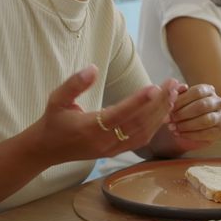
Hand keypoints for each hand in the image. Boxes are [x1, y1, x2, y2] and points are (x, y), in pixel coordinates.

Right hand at [27, 66, 177, 164]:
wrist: (46, 149)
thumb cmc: (53, 121)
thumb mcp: (57, 99)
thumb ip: (74, 84)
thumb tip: (92, 69)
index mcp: (89, 128)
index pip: (118, 115)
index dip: (138, 102)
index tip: (155, 87)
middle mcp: (104, 141)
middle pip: (138, 123)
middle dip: (159, 104)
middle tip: (173, 84)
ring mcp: (112, 149)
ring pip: (143, 133)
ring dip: (161, 113)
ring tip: (174, 93)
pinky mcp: (116, 152)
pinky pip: (141, 140)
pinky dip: (155, 125)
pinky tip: (165, 111)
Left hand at [152, 83, 220, 154]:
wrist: (188, 127)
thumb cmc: (181, 110)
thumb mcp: (177, 100)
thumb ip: (174, 94)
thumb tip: (173, 90)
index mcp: (208, 90)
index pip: (197, 92)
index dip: (181, 100)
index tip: (168, 108)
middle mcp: (217, 101)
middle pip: (202, 106)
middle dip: (183, 114)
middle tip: (169, 119)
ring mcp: (219, 116)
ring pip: (206, 120)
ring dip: (186, 125)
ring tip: (173, 128)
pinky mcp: (218, 131)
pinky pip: (206, 133)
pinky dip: (190, 134)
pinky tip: (180, 134)